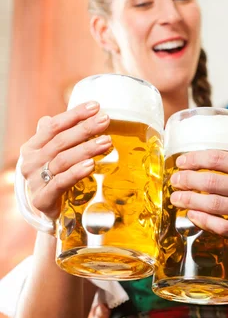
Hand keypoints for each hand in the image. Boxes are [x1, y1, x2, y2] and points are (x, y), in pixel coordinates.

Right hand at [19, 102, 111, 220]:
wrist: (46, 211)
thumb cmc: (53, 179)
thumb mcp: (53, 156)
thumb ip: (58, 137)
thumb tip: (70, 117)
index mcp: (32, 147)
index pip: (54, 126)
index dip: (75, 115)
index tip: (95, 106)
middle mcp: (31, 162)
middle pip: (60, 141)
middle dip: (85, 129)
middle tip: (105, 120)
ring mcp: (35, 180)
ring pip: (63, 160)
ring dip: (86, 149)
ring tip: (106, 142)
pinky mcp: (43, 198)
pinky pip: (61, 182)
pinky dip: (76, 172)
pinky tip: (91, 164)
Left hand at [169, 129, 227, 243]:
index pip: (220, 159)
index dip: (196, 159)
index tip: (182, 162)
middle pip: (212, 182)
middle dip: (187, 180)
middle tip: (175, 180)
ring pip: (213, 205)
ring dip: (189, 200)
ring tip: (176, 198)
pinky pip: (221, 227)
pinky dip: (203, 221)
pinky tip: (191, 215)